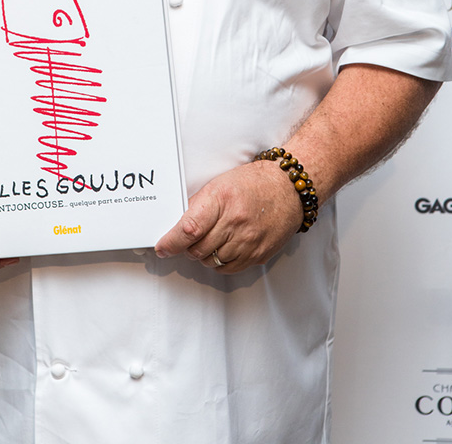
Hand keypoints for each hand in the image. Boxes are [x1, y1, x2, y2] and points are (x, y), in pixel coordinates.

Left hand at [154, 161, 302, 273]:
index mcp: (222, 200)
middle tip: (188, 240)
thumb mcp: (220, 184)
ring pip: (211, 261)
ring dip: (204, 255)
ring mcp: (248, 241)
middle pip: (198, 249)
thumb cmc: (254, 183)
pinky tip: (223, 248)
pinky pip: (229, 268)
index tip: (163, 246)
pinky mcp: (258, 255)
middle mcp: (235, 222)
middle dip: (187, 248)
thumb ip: (198, 204)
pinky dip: (220, 262)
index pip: (189, 228)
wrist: (288, 189)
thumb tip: (177, 223)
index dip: (171, 241)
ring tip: (211, 239)